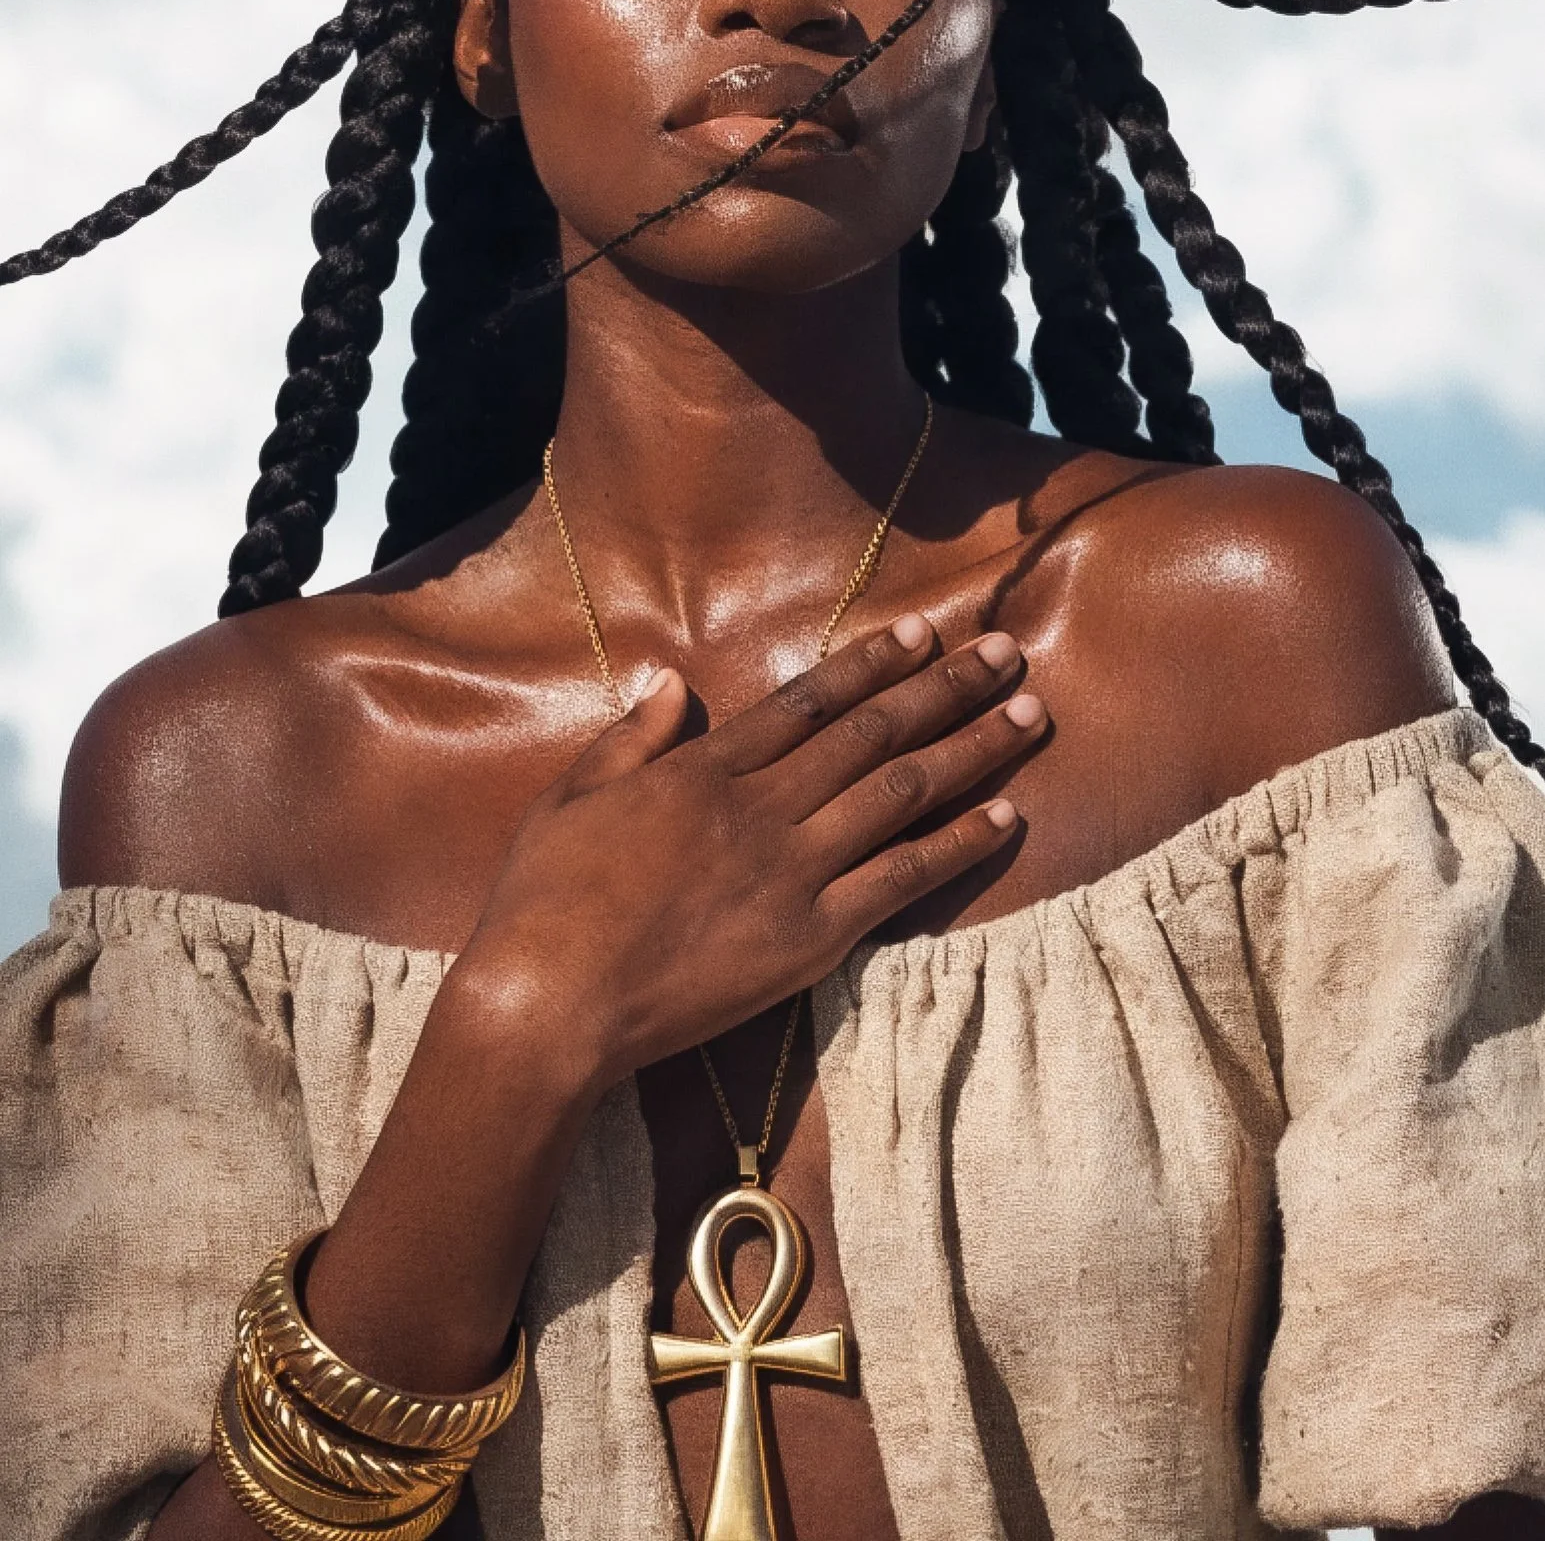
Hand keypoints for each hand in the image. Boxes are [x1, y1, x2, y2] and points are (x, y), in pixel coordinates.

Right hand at [462, 614, 1043, 1084]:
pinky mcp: (811, 937)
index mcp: (705, 768)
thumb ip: (630, 736)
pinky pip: (902, 879)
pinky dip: (958, 844)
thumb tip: (670, 679)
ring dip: (973, 749)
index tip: (926, 633)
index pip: (810, 699)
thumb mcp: (571, 797)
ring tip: (1030, 715)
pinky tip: (1006, 816)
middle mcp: (762, 806)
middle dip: (948, 688)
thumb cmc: (544, 900)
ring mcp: (792, 870)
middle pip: (874, 733)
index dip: (874, 662)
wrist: (550, 1000)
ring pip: (902, 793)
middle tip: (1007, 654)